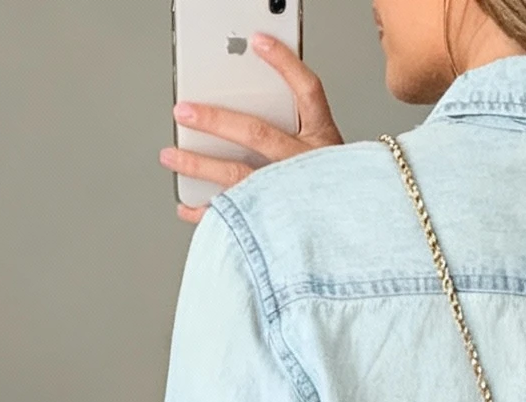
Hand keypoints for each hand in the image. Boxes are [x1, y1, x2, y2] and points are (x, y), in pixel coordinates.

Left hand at [162, 35, 342, 223]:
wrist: (354, 236)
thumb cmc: (336, 193)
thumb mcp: (328, 153)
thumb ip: (297, 128)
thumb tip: (244, 113)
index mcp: (323, 141)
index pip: (307, 91)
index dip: (284, 64)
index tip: (258, 41)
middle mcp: (306, 167)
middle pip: (256, 133)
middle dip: (215, 120)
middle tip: (183, 111)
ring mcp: (289, 197)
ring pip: (237, 176)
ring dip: (198, 165)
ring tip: (171, 156)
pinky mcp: (276, 225)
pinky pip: (234, 217)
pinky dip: (206, 212)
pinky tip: (186, 205)